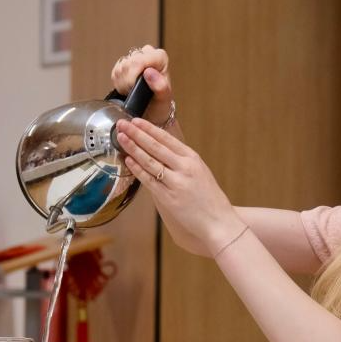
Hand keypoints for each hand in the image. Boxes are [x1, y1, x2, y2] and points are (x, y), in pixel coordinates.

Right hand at [111, 45, 173, 126]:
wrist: (152, 110)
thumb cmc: (160, 103)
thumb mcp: (164, 98)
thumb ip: (160, 85)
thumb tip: (149, 72)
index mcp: (160, 57)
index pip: (138, 61)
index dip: (132, 76)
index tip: (135, 87)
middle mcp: (148, 53)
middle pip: (127, 63)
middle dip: (127, 81)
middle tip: (134, 91)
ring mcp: (136, 57)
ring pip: (120, 67)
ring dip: (123, 83)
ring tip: (132, 91)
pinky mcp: (125, 63)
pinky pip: (115, 71)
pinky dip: (118, 83)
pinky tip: (127, 88)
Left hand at [115, 117, 244, 252]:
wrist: (219, 221)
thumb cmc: (210, 199)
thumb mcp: (200, 172)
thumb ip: (182, 162)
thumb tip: (162, 151)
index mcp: (193, 159)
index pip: (167, 139)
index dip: (149, 129)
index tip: (136, 120)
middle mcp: (185, 167)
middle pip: (156, 146)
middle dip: (137, 133)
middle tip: (122, 124)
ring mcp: (176, 182)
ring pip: (150, 161)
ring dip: (133, 148)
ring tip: (121, 138)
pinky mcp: (169, 198)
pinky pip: (149, 180)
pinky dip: (138, 169)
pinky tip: (128, 160)